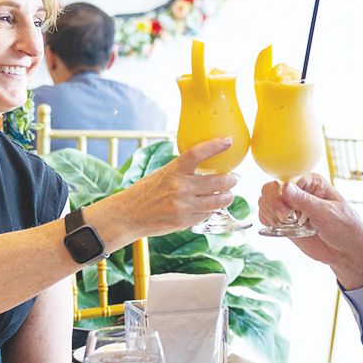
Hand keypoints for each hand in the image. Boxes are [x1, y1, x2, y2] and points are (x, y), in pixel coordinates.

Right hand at [113, 137, 237, 239]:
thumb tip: (206, 164)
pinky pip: (207, 214)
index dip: (215, 146)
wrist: (128, 215)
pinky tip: (210, 206)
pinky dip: (212, 209)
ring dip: (227, 196)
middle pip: (217, 181)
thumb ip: (182, 171)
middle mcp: (179, 187)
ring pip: (218, 200)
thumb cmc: (145, 192)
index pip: (197, 154)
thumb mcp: (162, 174)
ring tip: (228, 194)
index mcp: (172, 171)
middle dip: (231, 180)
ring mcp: (183, 206)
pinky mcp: (185, 221)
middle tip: (234, 178)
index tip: (228, 141)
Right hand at [258, 173, 362, 288]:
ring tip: (285, 224)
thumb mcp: (328, 213)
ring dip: (269, 213)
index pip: (286, 179)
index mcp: (311, 182)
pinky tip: (279, 227)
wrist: (347, 252)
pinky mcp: (285, 222)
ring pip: (265, 201)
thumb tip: (285, 188)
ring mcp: (290, 206)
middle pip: (271, 188)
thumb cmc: (345, 228)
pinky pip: (266, 216)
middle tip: (284, 219)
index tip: (286, 211)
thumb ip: (306, 202)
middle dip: (273, 204)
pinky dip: (267, 221)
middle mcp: (299, 192)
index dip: (281, 193)